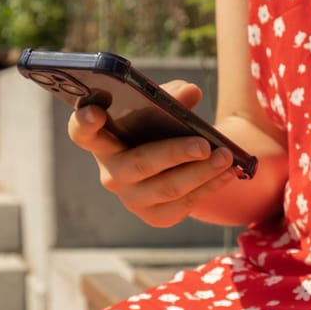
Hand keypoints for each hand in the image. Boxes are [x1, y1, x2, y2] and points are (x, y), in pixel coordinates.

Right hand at [67, 80, 237, 226]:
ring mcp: (132, 198)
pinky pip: (184, 204)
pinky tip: (228, 174)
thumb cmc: (159, 128)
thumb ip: (171, 96)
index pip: (82, 132)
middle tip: (204, 145)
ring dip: (202, 172)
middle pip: (139, 164)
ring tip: (226, 157)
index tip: (94, 112)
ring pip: (168, 187)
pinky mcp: (155, 216)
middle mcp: (111, 173)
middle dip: (174, 154)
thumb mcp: (162, 108)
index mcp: (103, 140)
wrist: (175, 162)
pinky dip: (209, 187)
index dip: (84, 123)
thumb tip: (190, 92)